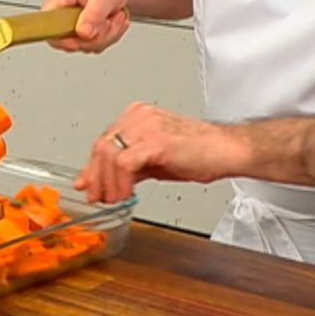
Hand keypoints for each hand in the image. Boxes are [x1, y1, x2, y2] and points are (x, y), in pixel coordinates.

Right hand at [41, 0, 132, 52]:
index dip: (63, 37)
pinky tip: (113, 21)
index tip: (84, 36)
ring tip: (113, 16)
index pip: (46, 24)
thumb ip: (95, 12)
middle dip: (96, 36)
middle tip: (108, 20)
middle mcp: (64, 9)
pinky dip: (109, 37)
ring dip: (106, 35)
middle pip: (68, 40)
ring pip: (84, 45)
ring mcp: (73, 22)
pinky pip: (93, 45)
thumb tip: (82, 33)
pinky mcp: (83, 30)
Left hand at [74, 102, 246, 203]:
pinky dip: (120, 183)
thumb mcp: (153, 162)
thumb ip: (126, 168)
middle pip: (101, 146)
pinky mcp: (156, 141)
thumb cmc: (198, 153)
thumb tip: (101, 180)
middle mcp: (139, 116)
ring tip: (114, 199)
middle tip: (97, 197)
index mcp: (137, 116)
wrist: (226, 150)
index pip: (104, 141)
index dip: (92, 167)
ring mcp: (146, 126)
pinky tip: (125, 194)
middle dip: (95, 177)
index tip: (87, 185)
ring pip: (109, 154)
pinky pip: (124, 164)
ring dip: (107, 183)